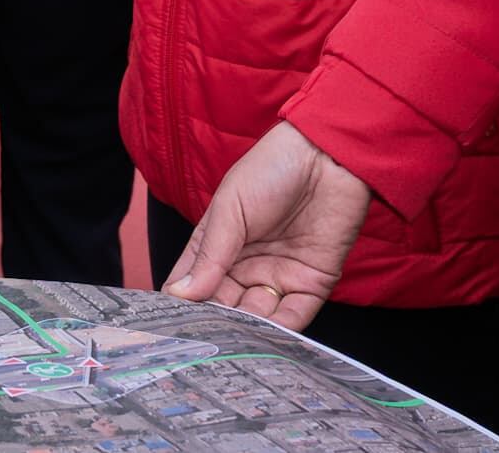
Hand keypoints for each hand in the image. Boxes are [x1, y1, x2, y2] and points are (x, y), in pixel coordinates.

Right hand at [166, 121, 371, 330]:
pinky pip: (293, 317)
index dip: (183, 305)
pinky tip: (264, 339)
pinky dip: (279, 332)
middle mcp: (245, 266)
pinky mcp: (312, 284)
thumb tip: (180, 294)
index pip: (193, 284)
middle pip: (223, 306)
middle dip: (215, 324)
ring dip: (246, 332)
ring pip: (256, 317)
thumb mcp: (230, 209)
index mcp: (217, 246)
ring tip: (233, 342)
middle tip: (204, 342)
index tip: (171, 328)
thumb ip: (209, 255)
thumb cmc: (271, 169)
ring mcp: (278, 277)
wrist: (327, 157)